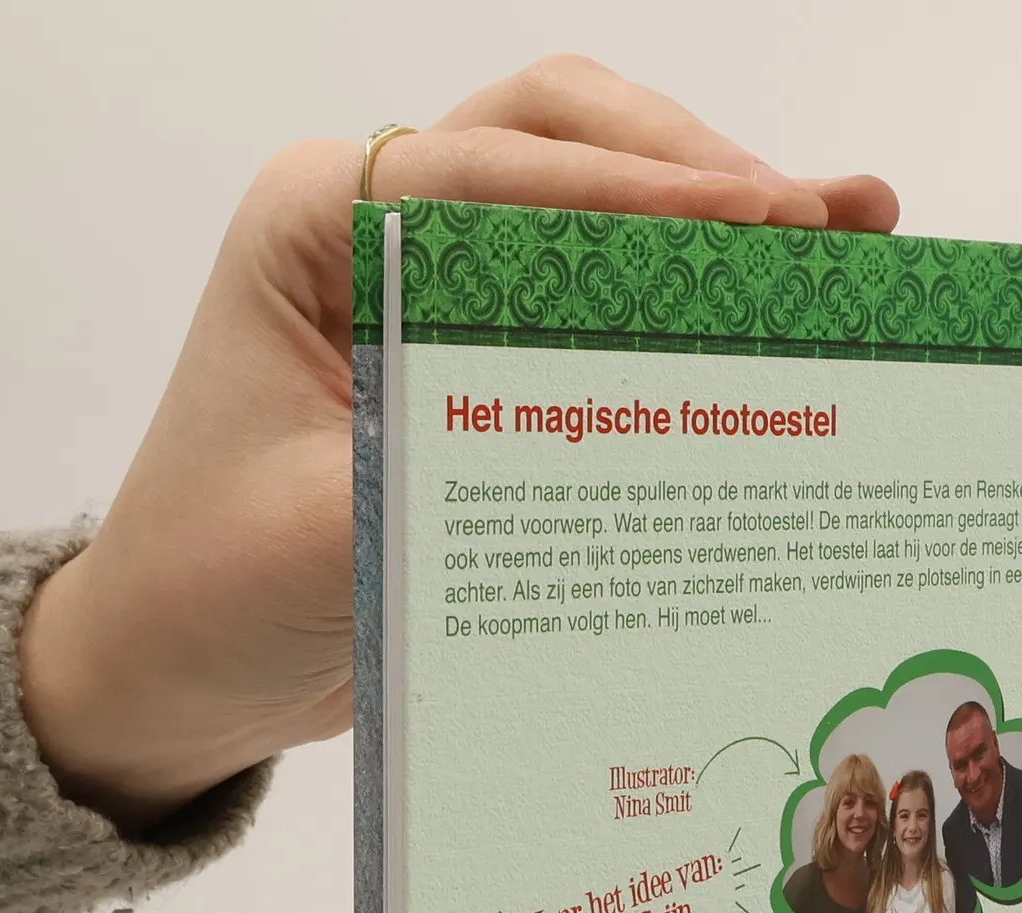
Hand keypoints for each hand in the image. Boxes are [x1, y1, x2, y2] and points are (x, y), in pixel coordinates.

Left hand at [18, 55, 898, 832]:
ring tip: (844, 237)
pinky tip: (775, 309)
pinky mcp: (476, 353)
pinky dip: (684, 293)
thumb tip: (634, 447)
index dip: (645, 195)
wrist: (177, 665)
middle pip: (560, 138)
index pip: (499, 173)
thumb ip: (457, 479)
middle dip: (699, 169)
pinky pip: (595, 292)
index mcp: (313, 228)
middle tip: (832, 219)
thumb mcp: (324, 546)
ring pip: (590, 192)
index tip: (771, 225)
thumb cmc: (212, 594)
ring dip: (709, 208)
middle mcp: (375, 227)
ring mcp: (429, 282)